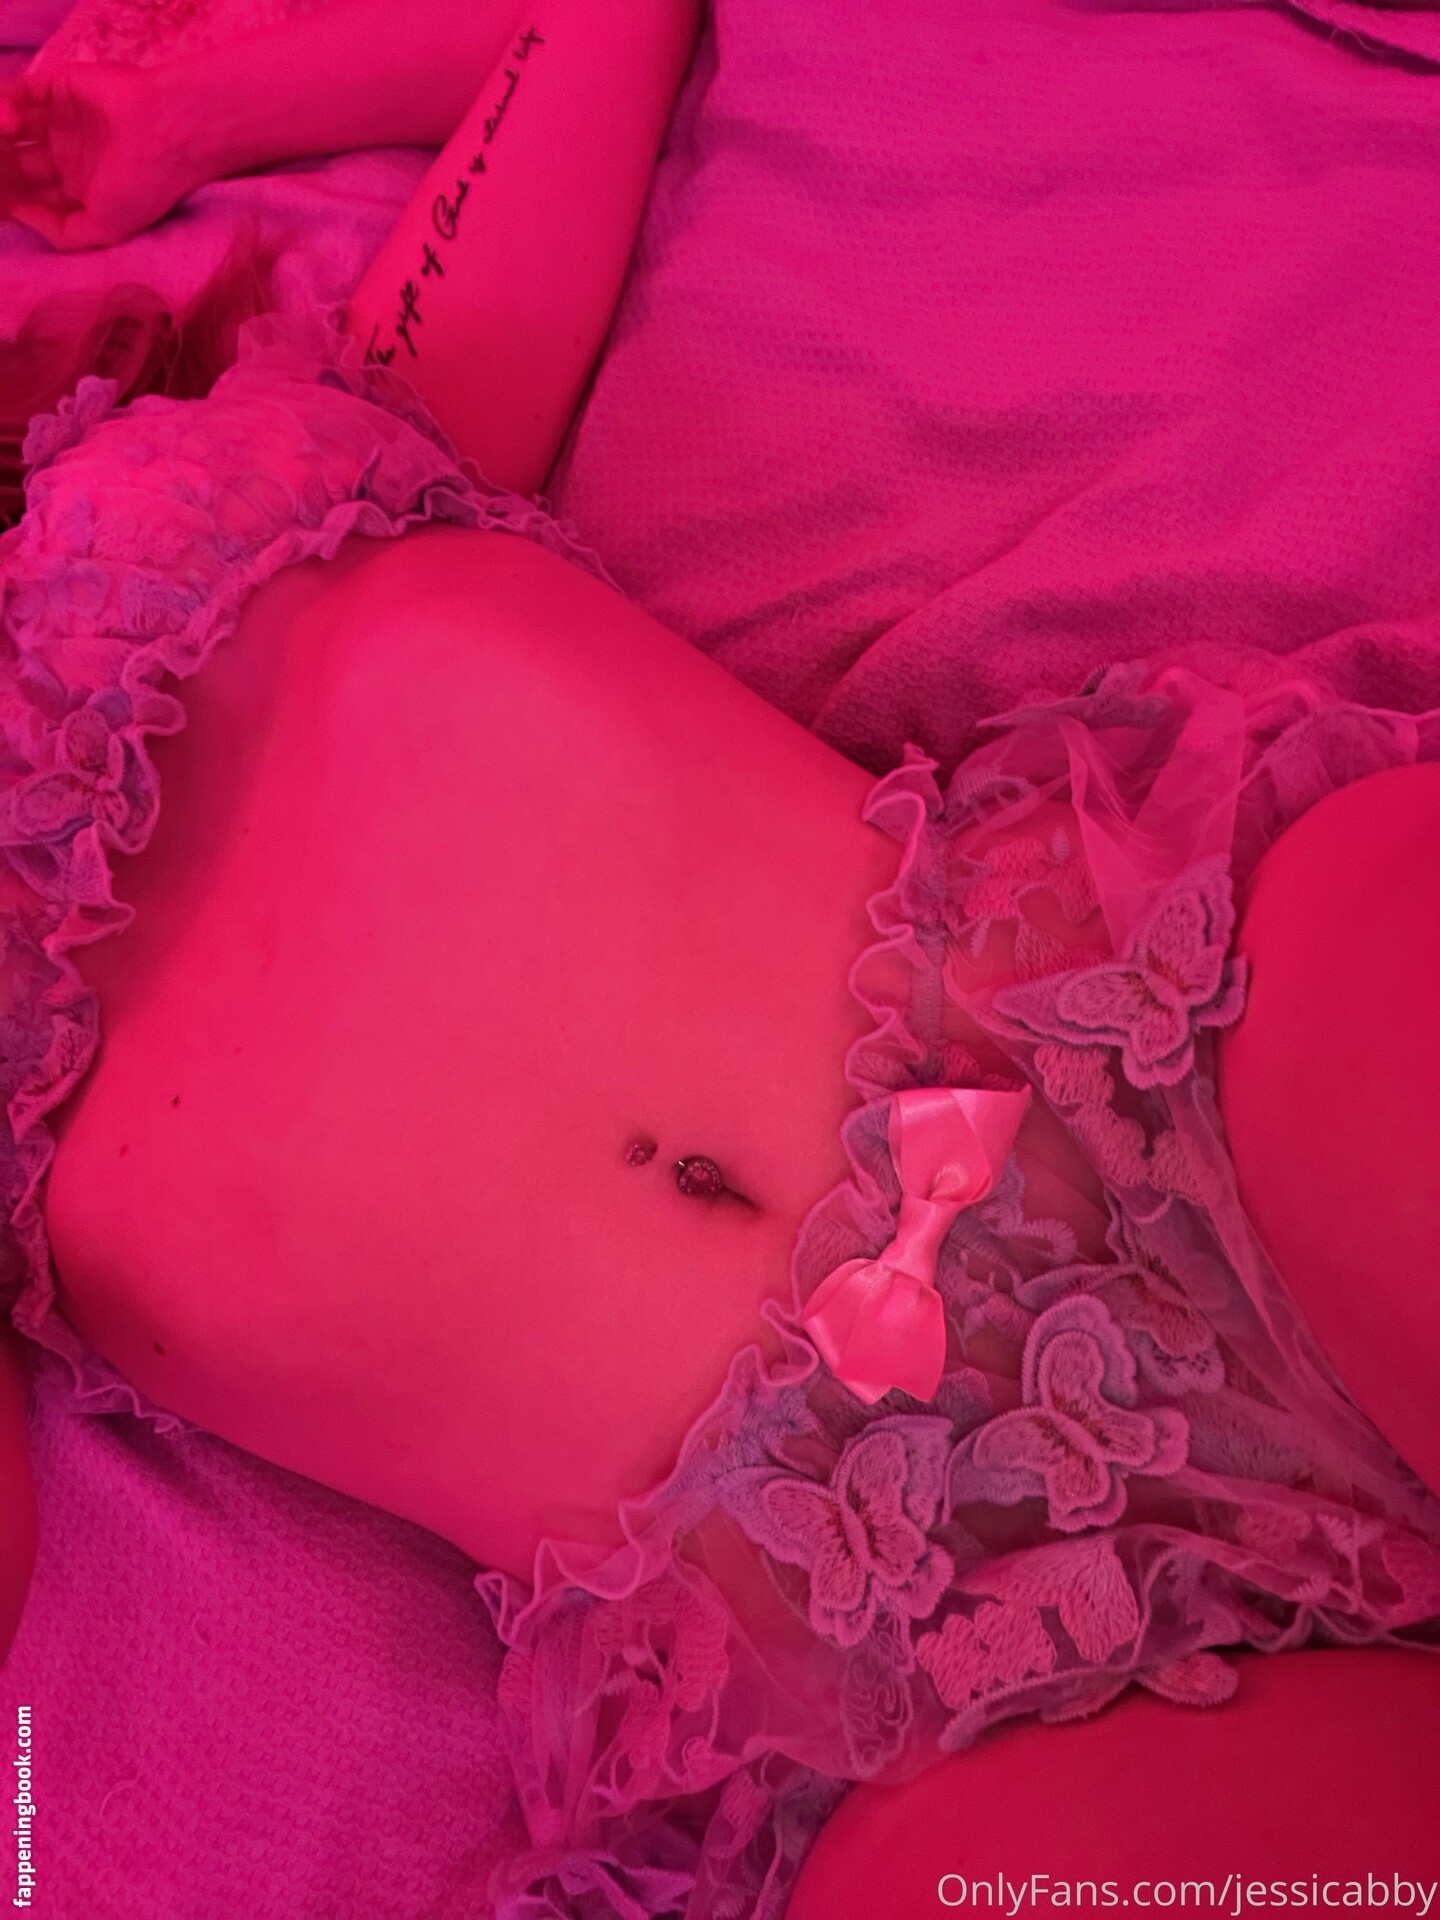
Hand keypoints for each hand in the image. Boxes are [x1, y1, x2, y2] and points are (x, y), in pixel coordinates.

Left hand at [0, 61, 202, 250]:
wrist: (170, 134)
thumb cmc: (143, 186)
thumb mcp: (106, 230)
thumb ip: (62, 233)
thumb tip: (21, 214)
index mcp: (79, 189)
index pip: (32, 196)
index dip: (9, 201)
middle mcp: (68, 155)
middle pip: (17, 164)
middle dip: (0, 170)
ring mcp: (61, 120)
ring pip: (13, 129)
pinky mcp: (57, 87)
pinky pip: (18, 94)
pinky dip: (4, 106)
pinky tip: (9, 125)